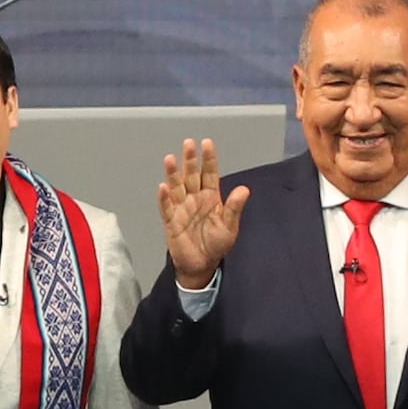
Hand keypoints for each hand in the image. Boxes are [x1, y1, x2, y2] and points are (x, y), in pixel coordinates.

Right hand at [157, 138, 250, 285]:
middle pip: (191, 176)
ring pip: (176, 187)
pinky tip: (163, 187)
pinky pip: (166, 208)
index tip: (207, 143)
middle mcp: (194, 198)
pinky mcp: (171, 221)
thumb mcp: (230, 226)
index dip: (208, 159)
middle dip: (190, 160)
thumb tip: (244, 190)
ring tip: (170, 159)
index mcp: (210, 197)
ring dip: (173, 174)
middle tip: (188, 143)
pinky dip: (164, 198)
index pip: (209, 173)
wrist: (202, 265)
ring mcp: (181, 208)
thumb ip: (234, 207)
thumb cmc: (216, 244)